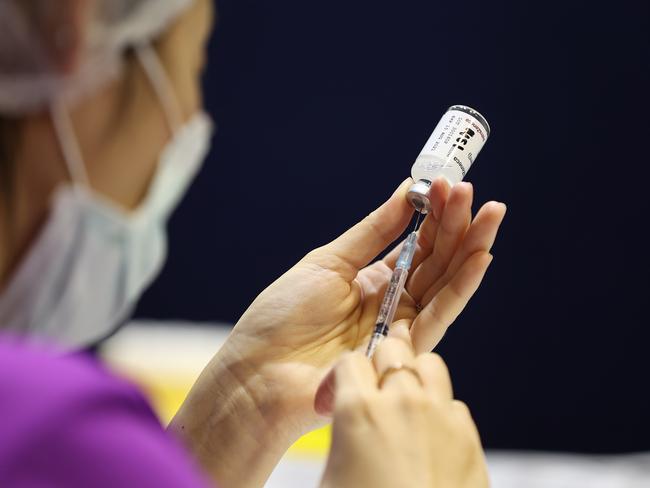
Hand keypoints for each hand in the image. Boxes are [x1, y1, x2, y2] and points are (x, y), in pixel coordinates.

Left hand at [170, 178, 504, 486]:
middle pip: (437, 260)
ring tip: (491, 215)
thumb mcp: (329, 261)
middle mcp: (393, 301)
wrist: (261, 371)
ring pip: (445, 283)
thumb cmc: (284, 315)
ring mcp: (400, 326)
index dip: (433, 214)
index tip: (448, 184)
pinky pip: (440, 316)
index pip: (416, 243)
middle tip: (475, 194)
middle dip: (458, 226)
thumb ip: (373, 231)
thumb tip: (406, 191)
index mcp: (373, 279)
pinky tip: (480, 258)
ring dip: (469, 249)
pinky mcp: (403, 351)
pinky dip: (461, 287)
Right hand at [321, 326, 488, 487]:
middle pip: (393, 351)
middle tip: (372, 395)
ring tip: (403, 409)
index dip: (340, 379)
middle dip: (379, 367)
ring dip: (414, 379)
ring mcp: (441, 418)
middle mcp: (403, 404)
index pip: (350, 361)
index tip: (336, 402)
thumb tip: (347, 426)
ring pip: (430, 365)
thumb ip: (341, 436)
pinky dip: (440, 412)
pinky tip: (429, 441)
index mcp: (359, 412)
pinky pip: (454, 405)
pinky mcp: (469, 440)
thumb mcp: (331, 478)